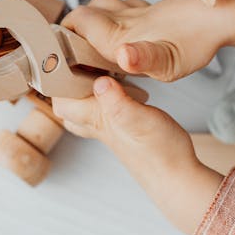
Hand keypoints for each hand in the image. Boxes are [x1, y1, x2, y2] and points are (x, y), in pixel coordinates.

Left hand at [52, 76, 222, 234]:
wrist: (177, 178)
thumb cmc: (160, 153)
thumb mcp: (139, 119)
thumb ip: (117, 101)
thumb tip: (99, 82)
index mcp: (97, 120)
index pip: (62, 102)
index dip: (58, 80)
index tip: (63, 57)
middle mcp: (100, 126)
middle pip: (68, 107)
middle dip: (67, 85)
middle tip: (76, 62)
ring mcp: (112, 129)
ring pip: (87, 109)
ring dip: (86, 91)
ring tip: (96, 70)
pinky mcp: (126, 130)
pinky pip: (107, 111)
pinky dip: (109, 97)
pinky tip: (123, 88)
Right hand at [62, 0, 234, 81]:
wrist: (222, 15)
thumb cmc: (197, 40)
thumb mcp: (170, 62)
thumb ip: (141, 60)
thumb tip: (122, 55)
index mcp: (121, 34)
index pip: (77, 24)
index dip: (60, 36)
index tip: (53, 53)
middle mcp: (125, 19)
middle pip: (85, 12)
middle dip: (72, 27)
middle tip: (71, 48)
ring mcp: (139, 12)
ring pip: (105, 4)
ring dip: (94, 17)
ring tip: (93, 37)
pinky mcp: (153, 10)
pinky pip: (127, 7)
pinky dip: (119, 15)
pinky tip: (128, 32)